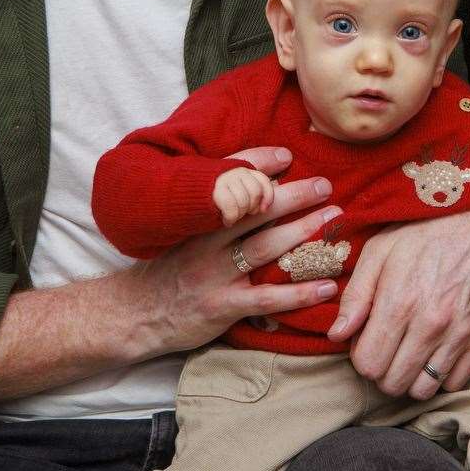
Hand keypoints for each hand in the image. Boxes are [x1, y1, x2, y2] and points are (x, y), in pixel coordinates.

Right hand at [134, 147, 343, 354]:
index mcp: (197, 219)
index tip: (288, 155)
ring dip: (303, 232)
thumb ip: (214, 213)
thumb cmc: (169, 270)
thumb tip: (259, 186)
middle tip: (325, 185)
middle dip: (293, 195)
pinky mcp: (222, 306)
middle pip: (254, 211)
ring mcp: (214, 274)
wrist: (136, 314)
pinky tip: (328, 286)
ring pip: (264, 248)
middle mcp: (205, 242)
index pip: (226, 184)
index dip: (257, 166)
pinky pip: (267, 298)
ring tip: (333, 219)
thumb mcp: (183, 233)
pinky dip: (299, 292)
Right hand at [213, 165, 274, 224]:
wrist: (183, 197)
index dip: (268, 195)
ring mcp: (222, 179)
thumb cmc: (212, 199)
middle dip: (252, 207)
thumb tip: (267, 200)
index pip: (262, 179)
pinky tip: (226, 221)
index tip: (263, 209)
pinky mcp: (213, 191)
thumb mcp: (234, 191)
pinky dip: (231, 217)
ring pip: (245, 200)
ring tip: (232, 217)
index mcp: (240, 169)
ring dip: (240, 214)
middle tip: (242, 214)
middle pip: (255, 191)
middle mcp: (233, 171)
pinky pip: (231, 206)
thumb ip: (251, 189)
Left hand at [331, 206, 469, 399]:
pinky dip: (441, 375)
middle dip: (382, 371)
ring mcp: (458, 333)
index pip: (368, 365)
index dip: (361, 357)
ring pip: (423, 389)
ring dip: (410, 378)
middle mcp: (430, 324)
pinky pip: (455, 381)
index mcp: (399, 303)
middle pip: (393, 383)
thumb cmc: (422, 231)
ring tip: (408, 353)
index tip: (367, 340)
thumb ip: (355, 296)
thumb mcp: (378, 251)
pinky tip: (434, 353)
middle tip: (386, 348)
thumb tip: (337, 334)